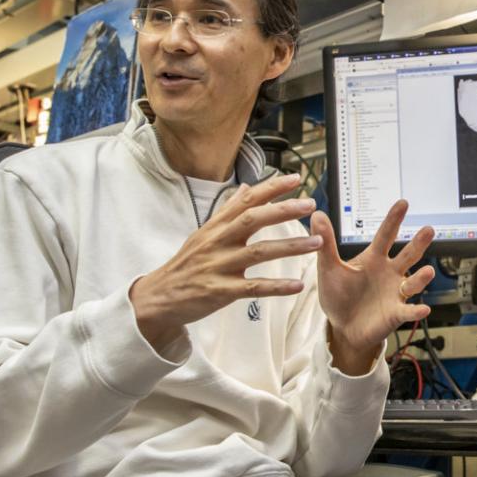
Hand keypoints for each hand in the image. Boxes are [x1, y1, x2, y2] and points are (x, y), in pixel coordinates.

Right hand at [130, 173, 321, 347]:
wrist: (159, 297)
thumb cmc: (186, 265)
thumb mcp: (204, 233)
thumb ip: (228, 210)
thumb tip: (246, 187)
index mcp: (216, 227)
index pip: (246, 200)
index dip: (271, 188)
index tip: (295, 178)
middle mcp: (218, 242)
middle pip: (253, 220)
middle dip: (283, 210)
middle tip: (309, 204)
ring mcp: (219, 266)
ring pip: (259, 252)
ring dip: (289, 246)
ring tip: (316, 243)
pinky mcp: (220, 291)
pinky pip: (253, 288)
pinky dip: (276, 286)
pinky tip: (297, 285)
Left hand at [309, 200, 435, 375]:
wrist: (342, 328)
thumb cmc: (338, 296)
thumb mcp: (329, 268)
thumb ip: (326, 243)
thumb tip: (317, 214)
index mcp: (374, 258)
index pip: (386, 235)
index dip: (394, 220)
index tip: (403, 203)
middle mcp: (389, 272)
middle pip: (407, 255)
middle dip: (418, 243)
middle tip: (428, 230)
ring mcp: (395, 292)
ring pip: (413, 282)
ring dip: (422, 277)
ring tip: (428, 271)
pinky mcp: (396, 313)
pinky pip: (409, 311)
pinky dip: (416, 311)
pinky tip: (423, 309)